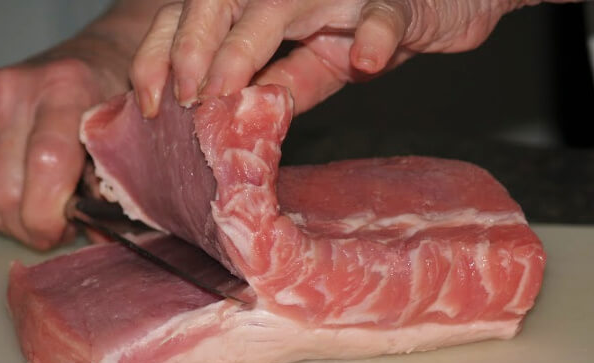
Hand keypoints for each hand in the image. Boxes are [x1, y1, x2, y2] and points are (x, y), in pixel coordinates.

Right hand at [0, 1, 163, 249]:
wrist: (91, 64)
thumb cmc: (112, 109)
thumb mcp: (126, 140)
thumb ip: (113, 184)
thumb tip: (98, 231)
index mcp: (64, 88)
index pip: (45, 164)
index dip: (51, 215)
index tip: (67, 230)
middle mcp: (12, 91)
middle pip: (7, 193)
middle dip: (35, 229)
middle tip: (63, 227)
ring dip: (17, 225)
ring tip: (48, 209)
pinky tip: (26, 195)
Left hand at [131, 0, 576, 116]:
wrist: (445, 3)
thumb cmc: (369, 25)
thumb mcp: (315, 64)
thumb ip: (281, 84)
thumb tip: (235, 119)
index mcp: (260, 2)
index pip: (193, 16)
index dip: (163, 53)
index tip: (148, 102)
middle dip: (191, 46)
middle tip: (181, 99)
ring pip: (282, 4)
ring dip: (248, 44)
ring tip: (225, 90)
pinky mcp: (396, 0)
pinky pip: (383, 15)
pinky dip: (373, 34)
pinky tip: (362, 59)